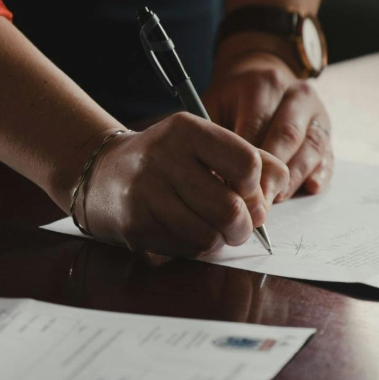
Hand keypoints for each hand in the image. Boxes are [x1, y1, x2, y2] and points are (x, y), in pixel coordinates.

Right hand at [81, 113, 289, 256]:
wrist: (102, 173)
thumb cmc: (166, 160)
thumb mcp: (204, 144)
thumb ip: (249, 159)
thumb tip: (276, 193)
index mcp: (187, 130)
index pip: (247, 163)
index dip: (255, 187)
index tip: (245, 191)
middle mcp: (164, 157)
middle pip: (231, 209)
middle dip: (244, 226)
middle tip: (239, 225)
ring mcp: (146, 193)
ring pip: (209, 236)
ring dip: (219, 240)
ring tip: (212, 229)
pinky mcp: (135, 224)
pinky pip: (185, 249)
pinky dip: (195, 248)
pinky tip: (184, 231)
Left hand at [204, 51, 333, 199]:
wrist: (261, 77)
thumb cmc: (233, 100)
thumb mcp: (215, 105)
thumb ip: (215, 136)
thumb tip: (214, 177)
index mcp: (264, 84)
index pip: (257, 126)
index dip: (246, 161)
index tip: (234, 189)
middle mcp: (296, 95)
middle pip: (287, 137)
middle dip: (272, 174)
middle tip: (256, 203)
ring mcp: (316, 112)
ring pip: (311, 148)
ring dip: (294, 178)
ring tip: (276, 200)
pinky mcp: (327, 131)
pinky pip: (328, 155)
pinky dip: (321, 173)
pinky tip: (310, 187)